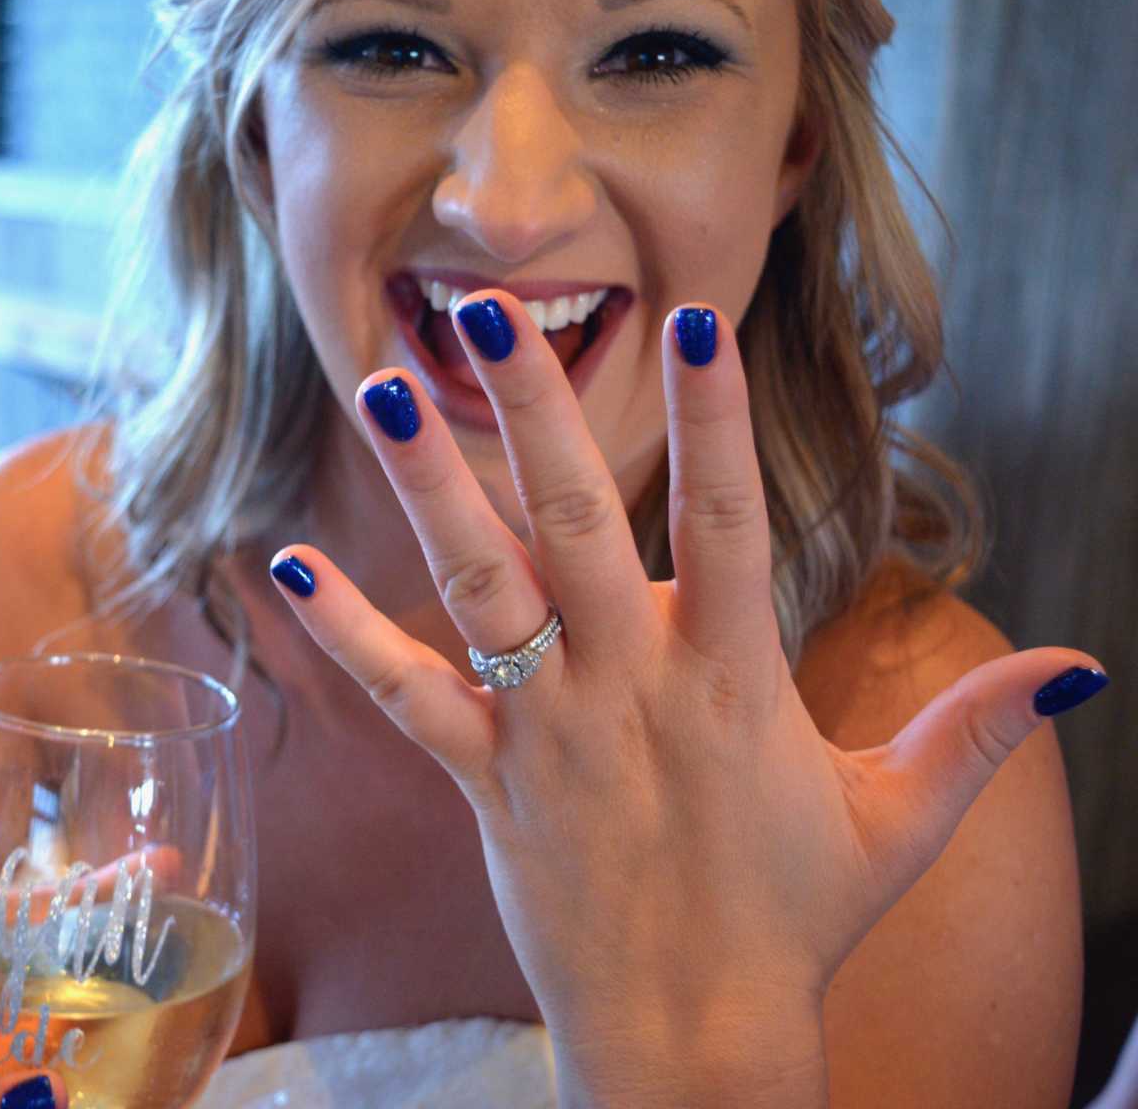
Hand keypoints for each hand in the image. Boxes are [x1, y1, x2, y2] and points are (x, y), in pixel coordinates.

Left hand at [269, 293, 1106, 1104]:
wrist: (692, 1040)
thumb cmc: (796, 922)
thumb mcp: (900, 822)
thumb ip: (976, 730)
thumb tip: (1085, 667)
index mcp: (733, 679)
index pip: (728, 521)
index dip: (712, 419)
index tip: (691, 320)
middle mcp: (630, 686)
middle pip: (575, 521)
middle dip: (535, 408)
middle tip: (489, 307)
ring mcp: (546, 730)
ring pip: (479, 587)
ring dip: (430, 486)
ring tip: (386, 389)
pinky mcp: (484, 780)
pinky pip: (405, 696)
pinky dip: (344, 631)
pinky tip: (284, 563)